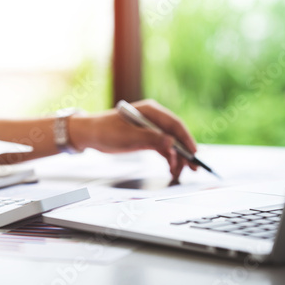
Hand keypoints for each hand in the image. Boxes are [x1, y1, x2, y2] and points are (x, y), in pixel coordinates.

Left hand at [70, 99, 197, 179]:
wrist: (90, 134)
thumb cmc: (106, 131)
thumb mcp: (127, 136)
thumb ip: (150, 138)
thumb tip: (171, 142)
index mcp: (150, 111)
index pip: (174, 124)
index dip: (186, 138)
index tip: (194, 152)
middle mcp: (154, 119)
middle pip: (175, 135)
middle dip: (185, 152)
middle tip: (194, 168)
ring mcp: (151, 129)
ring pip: (171, 144)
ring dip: (178, 159)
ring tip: (180, 174)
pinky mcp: (147, 139)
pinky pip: (163, 149)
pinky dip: (168, 160)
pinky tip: (172, 170)